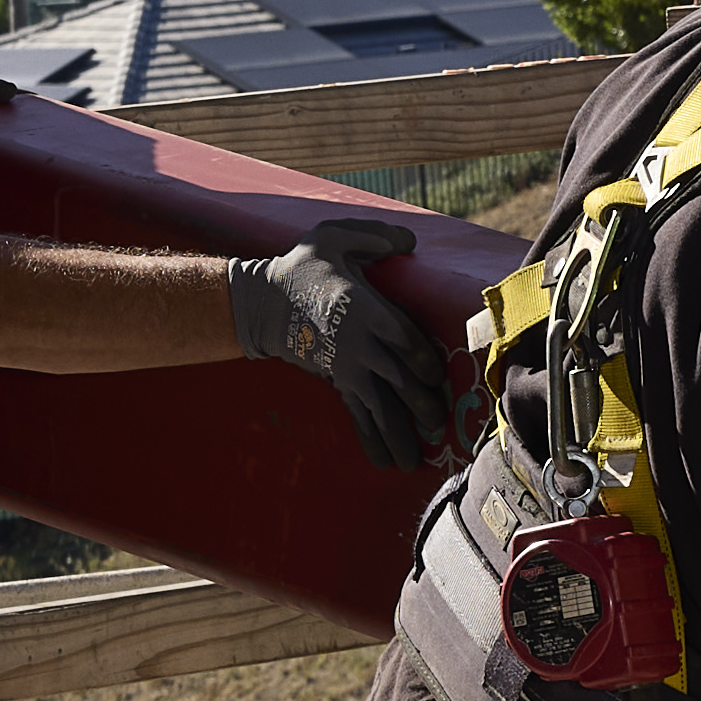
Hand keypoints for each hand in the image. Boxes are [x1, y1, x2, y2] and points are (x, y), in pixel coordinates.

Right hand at [231, 228, 451, 469]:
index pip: (404, 340)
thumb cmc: (304, 267)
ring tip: (413, 464)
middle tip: (439, 427)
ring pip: (378, 405)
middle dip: (420, 406)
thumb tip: (410, 240)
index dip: (423, 362)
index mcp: (365, 310)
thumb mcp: (334, 237)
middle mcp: (359, 345)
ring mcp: (346, 367)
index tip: (437, 378)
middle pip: (397, 380)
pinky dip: (371, 438)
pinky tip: (384, 460)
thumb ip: (374, 236)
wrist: (261, 302)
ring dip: (397, 435)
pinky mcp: (336, 381)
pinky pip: (357, 413)